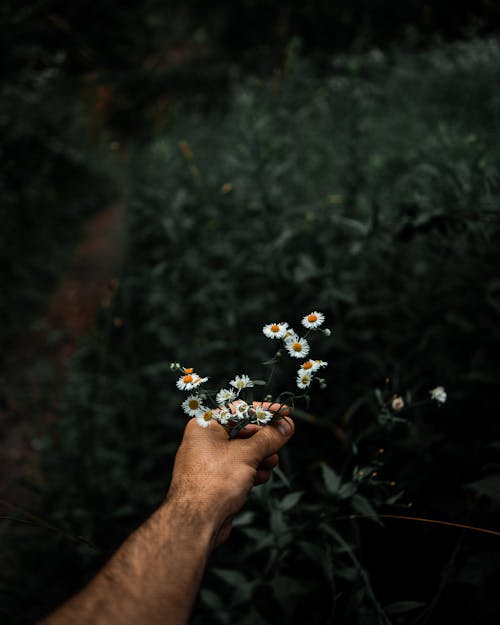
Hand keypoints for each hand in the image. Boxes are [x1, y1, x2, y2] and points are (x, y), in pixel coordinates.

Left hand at [166, 402, 294, 546]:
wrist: (196, 522)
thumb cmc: (214, 482)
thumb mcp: (247, 454)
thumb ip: (269, 438)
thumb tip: (286, 425)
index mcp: (205, 425)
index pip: (239, 410)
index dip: (264, 411)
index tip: (284, 413)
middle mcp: (205, 440)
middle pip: (243, 431)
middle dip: (264, 438)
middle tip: (283, 438)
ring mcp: (209, 461)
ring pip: (243, 451)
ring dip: (260, 456)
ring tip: (270, 462)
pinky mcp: (215, 480)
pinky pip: (238, 468)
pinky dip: (252, 470)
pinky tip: (260, 477)